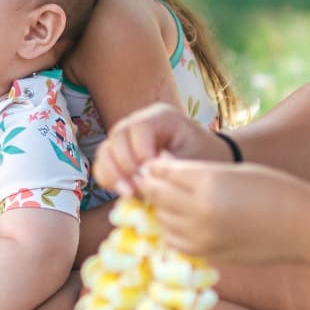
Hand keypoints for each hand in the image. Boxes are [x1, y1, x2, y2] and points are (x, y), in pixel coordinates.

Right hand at [93, 102, 227, 196]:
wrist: (205, 161)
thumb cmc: (204, 157)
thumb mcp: (195, 160)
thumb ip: (172, 169)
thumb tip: (146, 179)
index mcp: (162, 117)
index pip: (139, 126)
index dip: (139, 149)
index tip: (149, 172)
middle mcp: (139, 123)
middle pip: (117, 135)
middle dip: (123, 164)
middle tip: (135, 188)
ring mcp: (126, 138)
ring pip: (105, 150)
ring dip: (112, 173)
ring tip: (128, 193)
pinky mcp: (119, 155)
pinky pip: (103, 165)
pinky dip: (108, 179)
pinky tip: (124, 193)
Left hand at [140, 158, 309, 263]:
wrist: (303, 226)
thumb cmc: (271, 189)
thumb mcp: (230, 171)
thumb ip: (193, 173)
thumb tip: (158, 172)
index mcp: (207, 182)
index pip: (161, 172)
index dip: (153, 167)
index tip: (152, 165)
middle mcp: (199, 211)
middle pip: (156, 195)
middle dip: (152, 186)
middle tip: (155, 181)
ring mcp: (202, 237)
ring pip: (162, 219)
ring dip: (162, 208)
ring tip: (173, 200)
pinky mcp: (207, 254)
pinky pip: (175, 240)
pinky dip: (174, 229)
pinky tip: (185, 220)